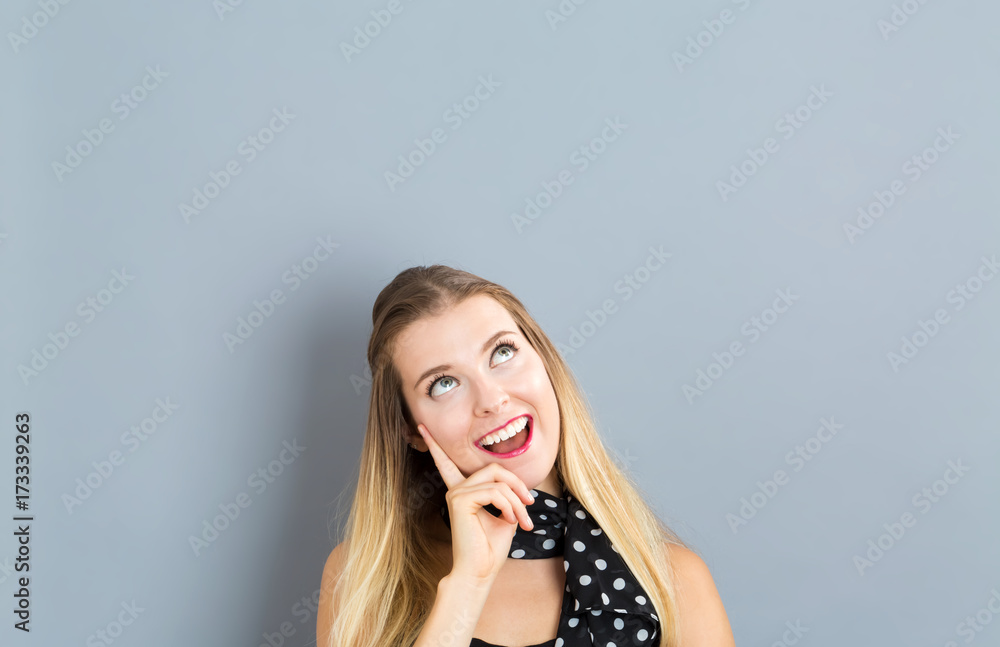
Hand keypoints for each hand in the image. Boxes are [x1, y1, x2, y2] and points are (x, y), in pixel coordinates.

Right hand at [417, 423, 535, 584]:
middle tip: (530, 507)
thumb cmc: (491, 549)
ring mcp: (456, 492)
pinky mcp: (459, 499)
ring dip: (518, 502)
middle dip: (518, 485)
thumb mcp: (505, 516)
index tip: (421, 426)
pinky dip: (510, 506)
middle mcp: (456, 488)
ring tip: (523, 522)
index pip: (448, 463)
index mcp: (463, 491)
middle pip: (496, 468)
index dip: (435, 444)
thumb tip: (522, 488)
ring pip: (499, 481)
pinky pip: (495, 492)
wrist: (479, 572)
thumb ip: (508, 496)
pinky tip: (510, 521)